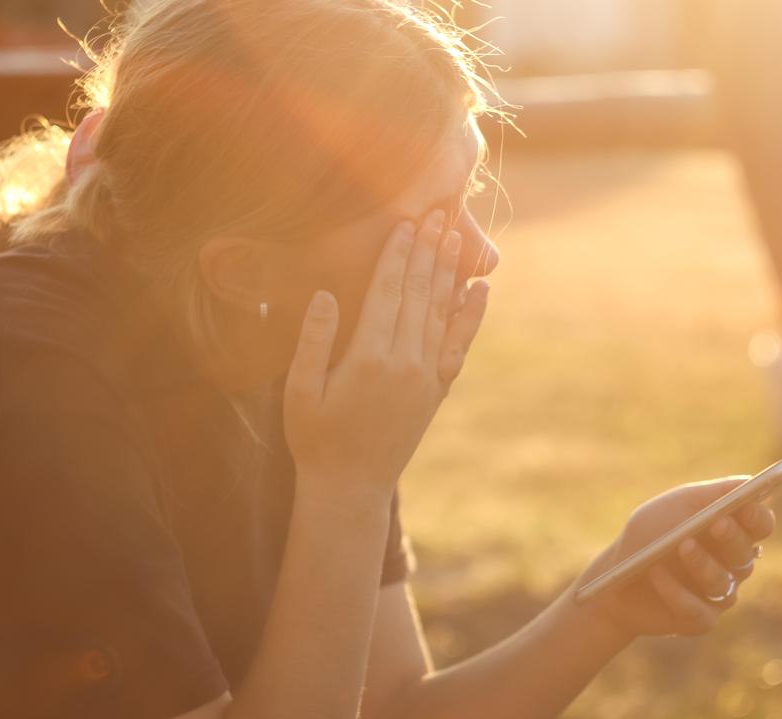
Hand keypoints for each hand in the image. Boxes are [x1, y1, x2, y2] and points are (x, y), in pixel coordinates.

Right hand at [284, 209, 489, 493]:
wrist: (351, 486)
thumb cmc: (315, 438)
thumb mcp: (300, 391)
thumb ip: (313, 341)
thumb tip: (326, 294)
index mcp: (368, 358)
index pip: (386, 292)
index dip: (397, 254)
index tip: (406, 223)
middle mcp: (404, 363)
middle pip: (418, 294)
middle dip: (427, 251)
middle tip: (439, 214)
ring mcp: (425, 377)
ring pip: (440, 313)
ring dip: (448, 272)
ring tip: (455, 238)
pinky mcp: (436, 390)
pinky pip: (459, 345)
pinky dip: (471, 316)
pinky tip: (481, 290)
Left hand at [573, 477, 775, 640]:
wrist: (615, 577)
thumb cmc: (649, 535)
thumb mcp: (673, 507)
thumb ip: (710, 495)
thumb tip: (747, 482)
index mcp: (732, 532)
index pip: (761, 525)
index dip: (757, 516)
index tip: (746, 504)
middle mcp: (732, 565)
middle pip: (746, 553)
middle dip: (732, 537)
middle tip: (716, 524)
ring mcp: (718, 595)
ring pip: (722, 583)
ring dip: (702, 563)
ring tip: (681, 546)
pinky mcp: (699, 620)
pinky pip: (697, 610)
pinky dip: (675, 592)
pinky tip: (657, 574)